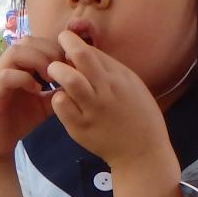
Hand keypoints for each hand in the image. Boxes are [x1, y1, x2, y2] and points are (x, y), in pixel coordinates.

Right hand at [0, 36, 66, 155]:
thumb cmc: (18, 120)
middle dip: (49, 52)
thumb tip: (78, 79)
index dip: (54, 49)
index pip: (36, 42)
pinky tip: (37, 91)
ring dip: (37, 61)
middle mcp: (6, 65)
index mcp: (18, 65)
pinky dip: (25, 79)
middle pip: (27, 41)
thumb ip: (58, 90)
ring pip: (16, 52)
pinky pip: (7, 75)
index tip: (69, 65)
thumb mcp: (45, 103)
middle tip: (62, 70)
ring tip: (50, 79)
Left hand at [45, 31, 171, 172]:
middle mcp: (106, 90)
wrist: (142, 153)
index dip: (73, 43)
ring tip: (55, 75)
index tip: (67, 45)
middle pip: (81, 56)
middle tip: (56, 55)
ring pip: (69, 80)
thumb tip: (84, 52)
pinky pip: (61, 105)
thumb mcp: (132, 84)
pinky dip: (58, 98)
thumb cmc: (139, 115)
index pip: (90, 49)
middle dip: (64, 48)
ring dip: (57, 72)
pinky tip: (63, 100)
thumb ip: (110, 68)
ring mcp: (93, 109)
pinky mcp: (80, 127)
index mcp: (119, 77)